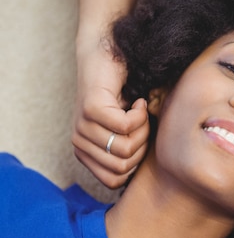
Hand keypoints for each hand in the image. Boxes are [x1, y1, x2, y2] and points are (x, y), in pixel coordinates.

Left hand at [72, 36, 149, 188]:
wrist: (110, 57)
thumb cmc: (126, 95)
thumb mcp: (130, 133)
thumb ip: (133, 154)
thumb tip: (150, 175)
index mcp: (87, 153)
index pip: (114, 180)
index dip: (137, 163)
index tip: (139, 138)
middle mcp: (79, 142)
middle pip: (123, 166)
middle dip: (143, 146)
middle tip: (141, 121)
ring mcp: (82, 126)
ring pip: (126, 148)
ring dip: (144, 128)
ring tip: (138, 110)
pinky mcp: (90, 109)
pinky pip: (125, 126)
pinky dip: (141, 114)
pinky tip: (137, 101)